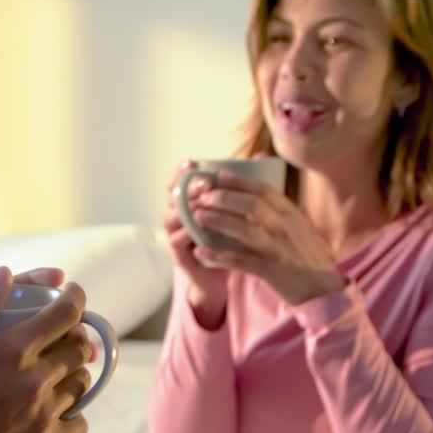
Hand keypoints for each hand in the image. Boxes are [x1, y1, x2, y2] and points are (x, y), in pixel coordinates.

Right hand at [0, 267, 92, 432]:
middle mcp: (36, 378)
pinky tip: (56, 409)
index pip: (65, 313)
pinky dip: (73, 413)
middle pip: (79, 348)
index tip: (73, 294)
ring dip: (73, 373)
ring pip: (82, 383)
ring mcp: (44, 413)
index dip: (75, 298)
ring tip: (56, 372)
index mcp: (13, 349)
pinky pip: (79, 422)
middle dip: (74, 337)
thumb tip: (6, 273)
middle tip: (60, 337)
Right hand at [164, 160, 230, 326]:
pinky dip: (186, 233)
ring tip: (203, 203)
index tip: (192, 162)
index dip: (180, 171)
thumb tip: (260, 155)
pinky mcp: (180, 256)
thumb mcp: (239, 211)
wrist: (227, 277)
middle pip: (173, 196)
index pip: (178, 182)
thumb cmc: (232, 241)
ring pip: (172, 217)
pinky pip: (176, 241)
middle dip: (188, 188)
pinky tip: (198, 228)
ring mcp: (176, 237)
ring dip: (186, 209)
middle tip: (205, 183)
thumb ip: (245, 184)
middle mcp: (179, 218)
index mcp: (191, 204)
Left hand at [189, 166, 345, 305]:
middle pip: (251, 205)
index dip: (239, 181)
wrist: (324, 289)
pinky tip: (201, 251)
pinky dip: (219, 255)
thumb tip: (257, 192)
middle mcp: (286, 227)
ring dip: (218, 221)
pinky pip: (240, 260)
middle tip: (203, 196)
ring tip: (198, 216)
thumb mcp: (300, 227)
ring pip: (244, 229)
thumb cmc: (308, 256)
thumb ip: (281, 210)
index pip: (264, 190)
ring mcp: (278, 248)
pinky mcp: (271, 270)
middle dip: (224, 198)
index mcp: (292, 214)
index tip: (220, 175)